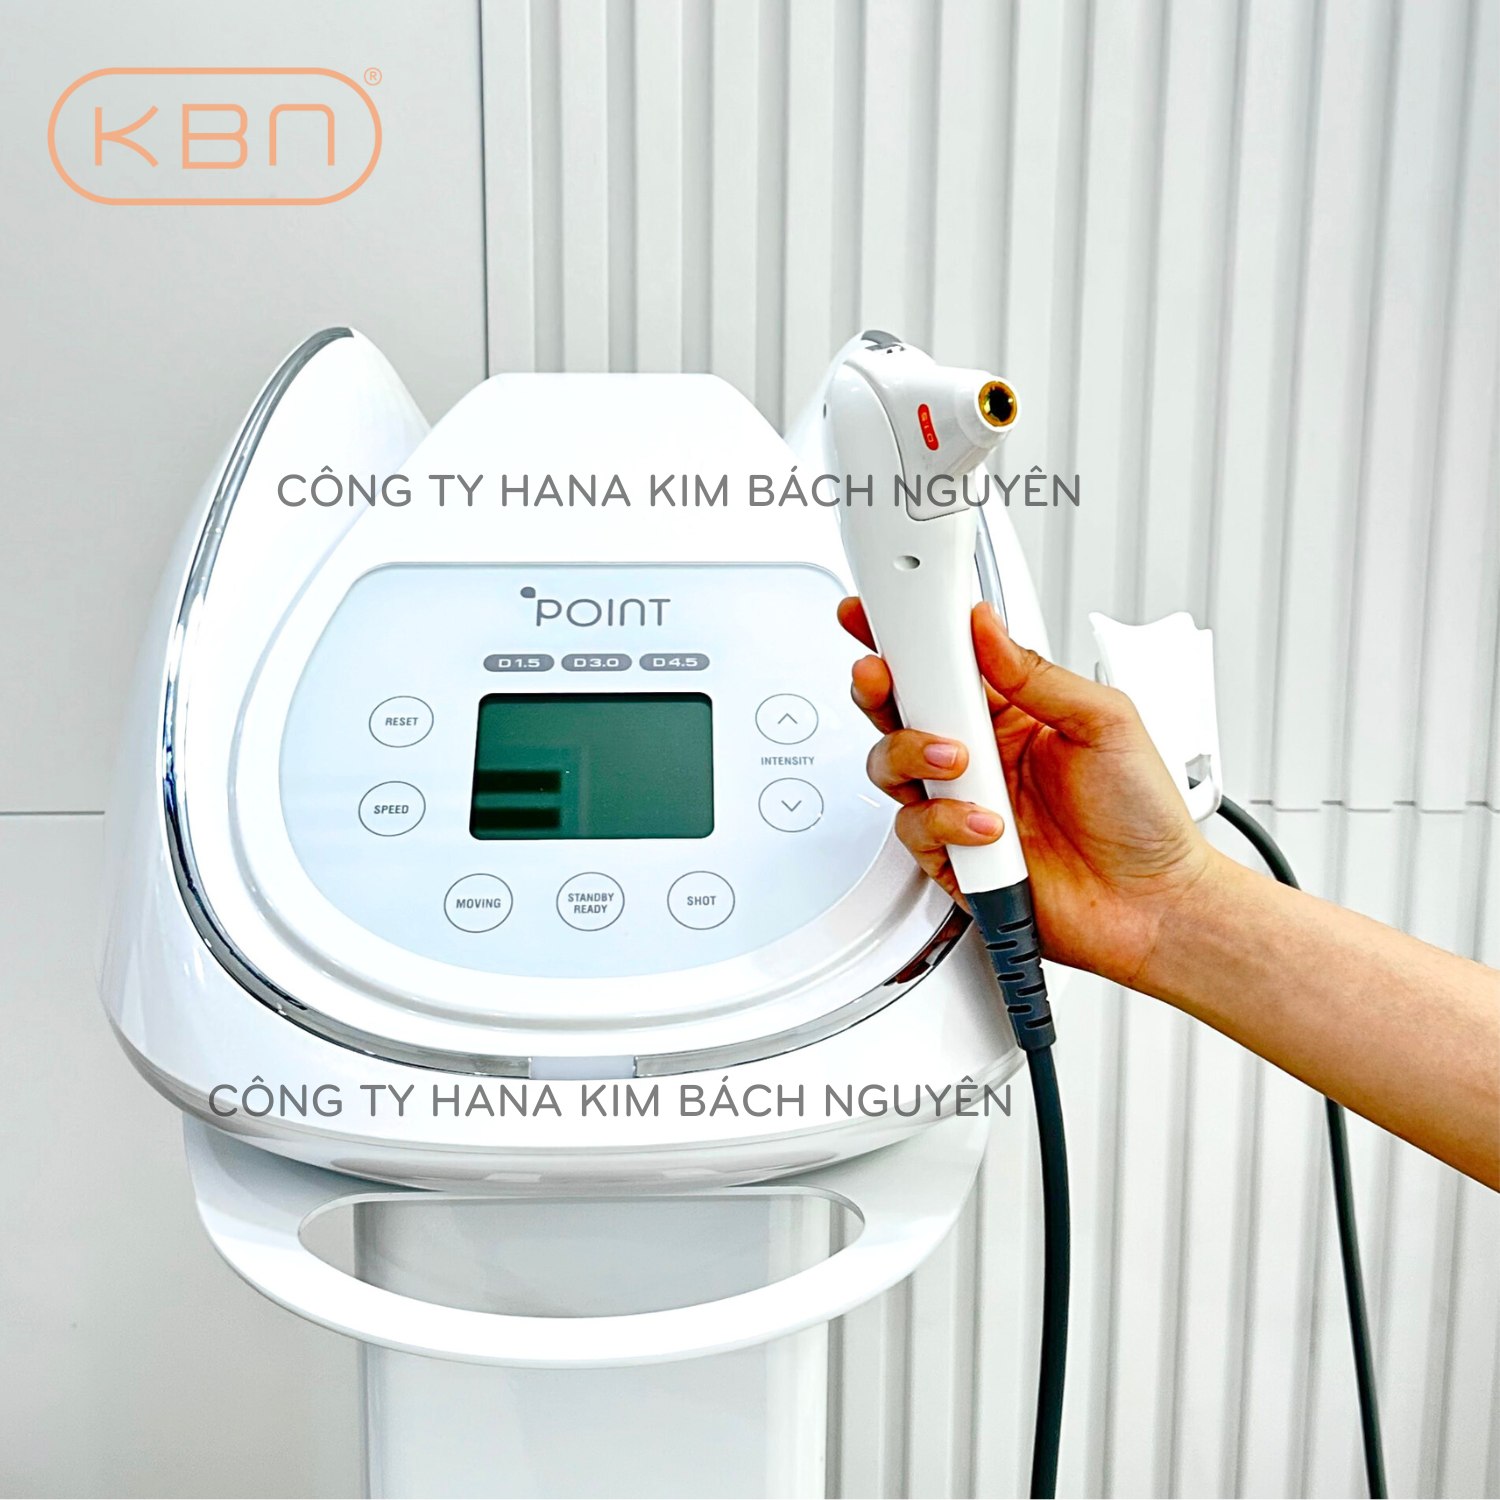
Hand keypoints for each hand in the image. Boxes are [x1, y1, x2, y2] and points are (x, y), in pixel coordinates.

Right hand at [838, 598, 1218, 987]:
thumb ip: (1037, 675)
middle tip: (882, 673)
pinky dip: (946, 822)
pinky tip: (989, 825)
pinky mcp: (952, 855)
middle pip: (899, 708)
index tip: (882, 612)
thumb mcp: (1105, 721)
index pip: (946, 662)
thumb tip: (988, 629)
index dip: (908, 635)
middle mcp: (978, 754)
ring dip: (913, 754)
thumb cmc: (1143, 817)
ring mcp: (960, 804)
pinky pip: (915, 828)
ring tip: (959, 761)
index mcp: (1011, 712)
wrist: (1154, 903)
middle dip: (879, 684)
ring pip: (891, 764)